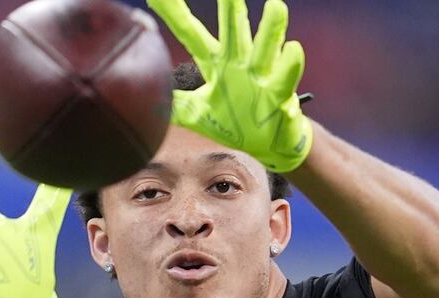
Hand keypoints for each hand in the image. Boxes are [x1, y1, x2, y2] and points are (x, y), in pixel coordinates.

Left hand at [147, 0, 311, 171]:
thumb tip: (146, 99)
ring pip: (266, 49)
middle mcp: (240, 64)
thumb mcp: (198, 114)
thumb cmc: (237, 123)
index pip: (190, 33)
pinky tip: (293, 50)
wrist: (271, 143)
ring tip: (275, 5)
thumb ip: (175, 105)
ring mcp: (262, 77)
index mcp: (217, 64)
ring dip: (270, 30)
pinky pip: (284, 81)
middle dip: (230, 7)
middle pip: (233, 31)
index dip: (174, 13)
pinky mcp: (280, 97)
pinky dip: (289, 67)